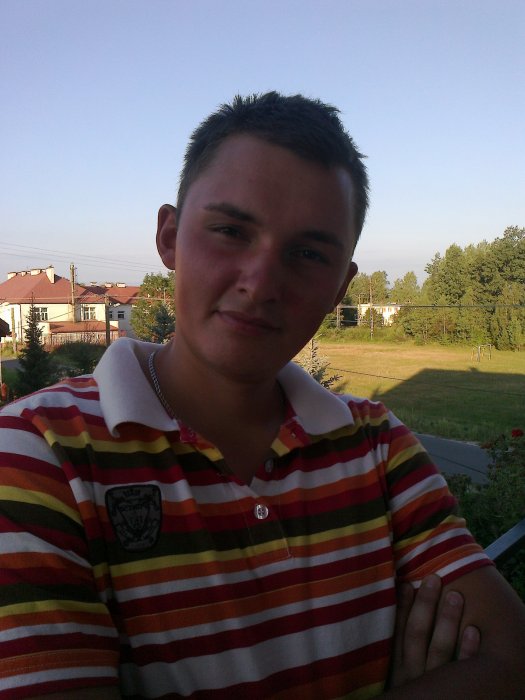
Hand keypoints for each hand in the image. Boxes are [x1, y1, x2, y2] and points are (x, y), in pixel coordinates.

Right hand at [387, 574, 480, 688]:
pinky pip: (463, 673)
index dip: (401, 607)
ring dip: (447, 622)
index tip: (407, 582)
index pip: (397, 632)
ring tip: (456, 595)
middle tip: (434, 578)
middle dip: (425, 606)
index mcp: (395, 668)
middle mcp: (413, 676)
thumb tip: (392, 605)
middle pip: (416, 635)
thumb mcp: (393, 675)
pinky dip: (467, 652)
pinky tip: (475, 631)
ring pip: (440, 651)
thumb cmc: (407, 695)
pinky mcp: (456, 694)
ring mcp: (434, 685)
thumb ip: (394, 648)